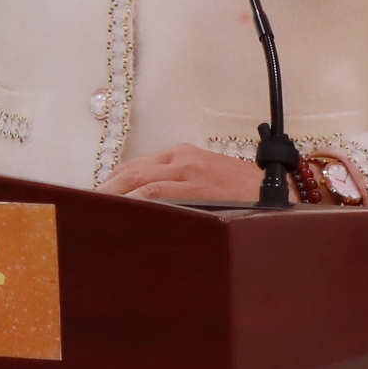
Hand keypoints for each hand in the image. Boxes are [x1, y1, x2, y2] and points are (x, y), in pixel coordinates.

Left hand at [101, 141, 266, 205]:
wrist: (282, 193)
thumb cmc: (246, 193)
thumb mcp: (208, 182)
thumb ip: (180, 188)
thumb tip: (147, 207)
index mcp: (182, 155)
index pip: (136, 167)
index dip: (113, 182)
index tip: (96, 197)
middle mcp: (181, 158)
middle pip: (131, 171)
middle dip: (106, 189)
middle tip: (85, 206)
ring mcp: (189, 172)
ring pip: (140, 181)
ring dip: (115, 197)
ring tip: (96, 212)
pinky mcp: (199, 187)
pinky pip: (158, 194)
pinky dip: (136, 202)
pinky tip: (122, 212)